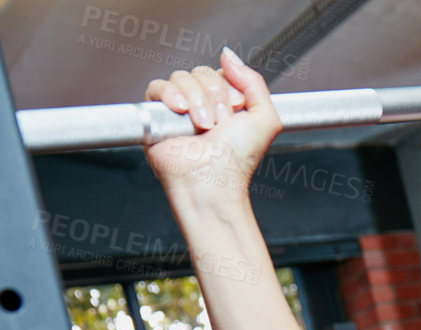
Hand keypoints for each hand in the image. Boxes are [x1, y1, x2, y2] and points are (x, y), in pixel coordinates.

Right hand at [143, 47, 279, 204]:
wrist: (214, 182)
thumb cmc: (237, 161)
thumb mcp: (265, 118)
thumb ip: (254, 81)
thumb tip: (228, 56)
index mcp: (225, 104)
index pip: (221, 72)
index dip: (228, 86)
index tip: (236, 109)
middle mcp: (201, 105)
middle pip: (201, 72)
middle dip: (214, 95)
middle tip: (219, 122)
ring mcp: (178, 110)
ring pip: (181, 77)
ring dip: (197, 99)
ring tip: (203, 126)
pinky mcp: (156, 117)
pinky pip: (156, 87)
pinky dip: (169, 94)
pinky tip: (181, 111)